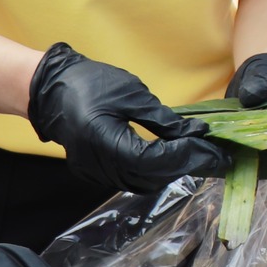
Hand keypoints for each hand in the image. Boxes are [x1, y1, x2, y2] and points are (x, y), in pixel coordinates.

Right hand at [28, 42, 230, 193]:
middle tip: (216, 156)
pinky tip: (171, 158)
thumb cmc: (88, 84)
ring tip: (198, 157)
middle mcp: (101, 165)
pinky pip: (131, 178)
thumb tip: (192, 132)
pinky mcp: (95, 171)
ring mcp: (96, 172)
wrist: (49, 89)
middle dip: (187, 165)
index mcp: (107, 143)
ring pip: (143, 182)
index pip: (157, 160)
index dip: (188, 155)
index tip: (213, 149)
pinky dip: (154, 172)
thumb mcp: (131, 94)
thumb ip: (161, 118)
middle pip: (153, 176)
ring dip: (172, 171)